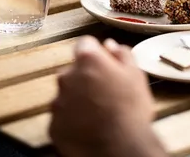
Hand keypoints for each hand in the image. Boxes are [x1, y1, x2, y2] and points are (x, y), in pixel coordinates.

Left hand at [50, 37, 165, 156]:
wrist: (120, 149)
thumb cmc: (131, 108)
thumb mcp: (136, 74)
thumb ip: (121, 53)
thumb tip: (110, 45)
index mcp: (87, 59)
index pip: (85, 43)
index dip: (96, 52)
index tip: (106, 63)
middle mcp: (67, 77)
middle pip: (74, 69)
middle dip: (86, 76)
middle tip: (105, 90)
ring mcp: (57, 103)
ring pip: (66, 93)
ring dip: (78, 97)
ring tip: (98, 111)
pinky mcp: (53, 126)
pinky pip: (62, 116)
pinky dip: (72, 119)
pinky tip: (89, 126)